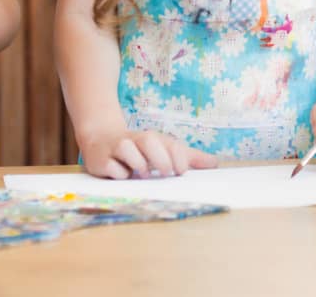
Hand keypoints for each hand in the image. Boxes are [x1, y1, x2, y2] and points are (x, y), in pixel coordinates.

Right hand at [80, 129, 217, 179]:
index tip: (181, 172)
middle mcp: (136, 140)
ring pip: (129, 151)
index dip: (179, 158)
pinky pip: (112, 168)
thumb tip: (214, 164)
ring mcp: (117, 149)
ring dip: (139, 165)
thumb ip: (187, 157)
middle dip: (160, 159)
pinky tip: (120, 175)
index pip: (170, 144)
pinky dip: (119, 174)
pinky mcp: (102, 160)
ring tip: (141, 174)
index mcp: (154, 139)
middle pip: (150, 141)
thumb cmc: (139, 149)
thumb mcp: (163, 150)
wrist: (101, 139)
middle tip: (165, 174)